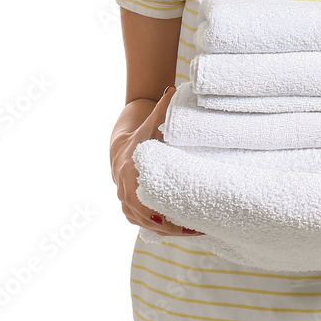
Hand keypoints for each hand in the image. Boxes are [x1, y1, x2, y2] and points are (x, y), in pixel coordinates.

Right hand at [112, 86, 205, 236]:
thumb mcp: (150, 123)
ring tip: (197, 230)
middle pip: (148, 217)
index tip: (185, 217)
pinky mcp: (129, 210)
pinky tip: (182, 232)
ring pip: (146, 225)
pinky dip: (161, 230)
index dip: (164, 212)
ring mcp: (125, 202)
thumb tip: (173, 89)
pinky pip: (144, 225)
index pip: (145, 200)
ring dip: (170, 230)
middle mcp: (124, 191)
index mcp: (130, 171)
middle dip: (173, 225)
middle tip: (199, 227)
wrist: (120, 146)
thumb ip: (162, 109)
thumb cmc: (140, 135)